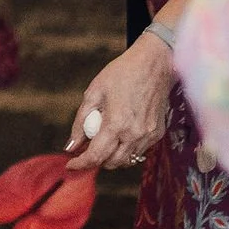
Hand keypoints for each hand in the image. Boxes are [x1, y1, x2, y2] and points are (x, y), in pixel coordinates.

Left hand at [66, 32, 173, 172]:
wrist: (154, 64)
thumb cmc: (122, 73)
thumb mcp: (93, 92)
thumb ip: (81, 122)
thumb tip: (71, 145)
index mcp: (116, 124)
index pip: (95, 156)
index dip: (80, 164)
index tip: (70, 164)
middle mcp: (135, 134)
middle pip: (111, 163)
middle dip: (96, 161)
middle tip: (85, 150)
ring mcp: (149, 135)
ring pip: (127, 161)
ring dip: (112, 157)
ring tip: (102, 141)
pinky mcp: (157, 133)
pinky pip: (139, 151)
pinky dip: (126, 150)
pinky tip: (120, 135)